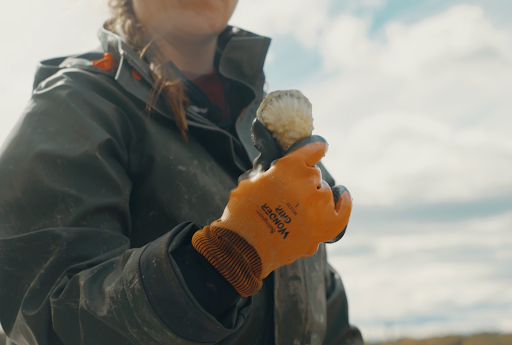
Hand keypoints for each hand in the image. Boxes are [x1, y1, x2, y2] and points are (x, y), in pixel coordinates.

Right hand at [192, 137, 351, 296]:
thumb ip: (270, 171)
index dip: (315, 149)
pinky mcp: (326, 227)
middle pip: (315, 176)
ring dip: (313, 198)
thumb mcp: (250, 181)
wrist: (245, 248)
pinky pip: (343, 211)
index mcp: (290, 167)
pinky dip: (344, 203)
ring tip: (296, 212)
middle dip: (303, 182)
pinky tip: (343, 196)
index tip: (318, 148)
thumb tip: (275, 166)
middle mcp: (309, 182)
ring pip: (325, 194)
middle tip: (287, 196)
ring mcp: (319, 205)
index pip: (313, 149)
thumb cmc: (243, 214)